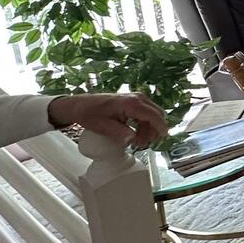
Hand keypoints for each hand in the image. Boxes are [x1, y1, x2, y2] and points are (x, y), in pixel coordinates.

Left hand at [47, 93, 168, 148]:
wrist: (80, 105)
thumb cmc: (90, 114)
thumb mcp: (102, 126)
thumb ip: (119, 133)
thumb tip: (132, 141)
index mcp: (131, 103)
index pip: (153, 115)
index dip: (160, 128)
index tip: (162, 138)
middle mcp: (137, 98)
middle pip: (157, 114)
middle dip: (153, 131)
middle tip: (141, 144)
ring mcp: (137, 98)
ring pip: (153, 114)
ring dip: (149, 129)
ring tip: (136, 141)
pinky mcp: (134, 101)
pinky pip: (147, 113)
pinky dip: (145, 124)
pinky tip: (135, 133)